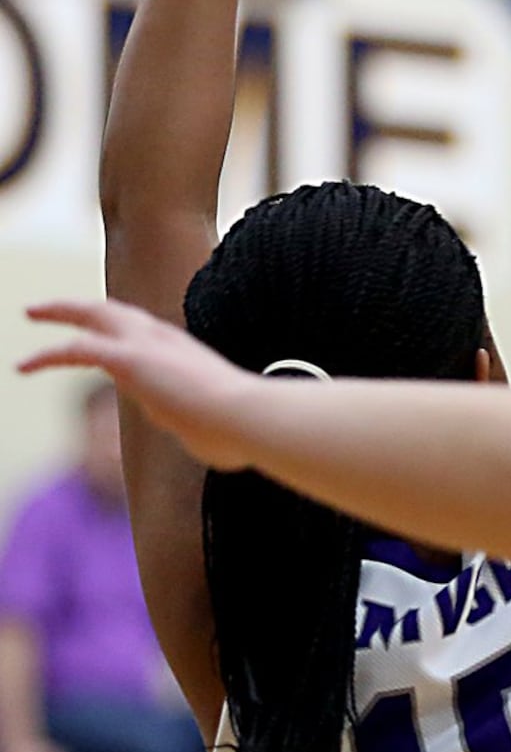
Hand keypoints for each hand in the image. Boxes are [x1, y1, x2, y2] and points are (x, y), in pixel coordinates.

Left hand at [22, 300, 263, 474]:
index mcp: (185, 352)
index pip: (144, 331)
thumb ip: (207, 428)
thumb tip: (212, 444)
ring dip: (61, 313)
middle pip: (116, 311)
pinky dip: (48, 354)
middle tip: (51, 307)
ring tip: (32, 312)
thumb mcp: (219, 426)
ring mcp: (148, 346)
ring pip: (94, 317)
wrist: (247, 418)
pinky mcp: (129, 359)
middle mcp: (165, 340)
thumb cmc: (241, 430)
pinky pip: (77, 349)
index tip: (101, 331)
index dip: (121, 327)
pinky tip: (23, 364)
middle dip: (83, 306)